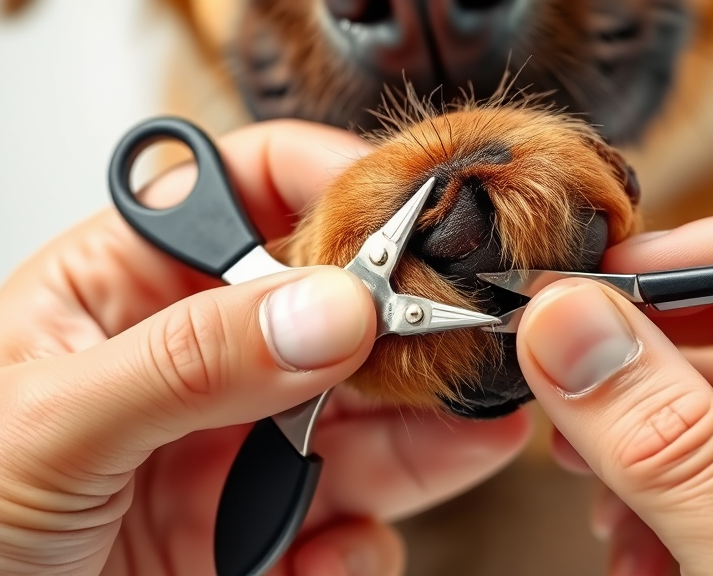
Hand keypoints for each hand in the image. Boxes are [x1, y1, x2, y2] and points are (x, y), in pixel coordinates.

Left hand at [0, 120, 530, 575]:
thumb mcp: (47, 425)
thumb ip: (188, 361)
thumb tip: (324, 309)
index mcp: (124, 289)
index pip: (251, 194)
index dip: (336, 187)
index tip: (410, 216)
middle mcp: (196, 363)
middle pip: (333, 313)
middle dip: (404, 325)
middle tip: (464, 334)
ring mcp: (233, 452)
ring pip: (363, 421)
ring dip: (424, 431)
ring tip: (473, 430)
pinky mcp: (256, 536)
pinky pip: (346, 526)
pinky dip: (359, 548)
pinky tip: (327, 555)